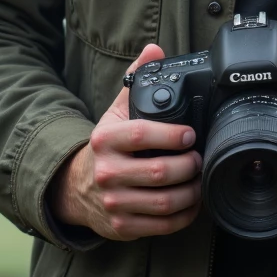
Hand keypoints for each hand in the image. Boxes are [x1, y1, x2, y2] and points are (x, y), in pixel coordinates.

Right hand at [49, 44, 201, 240]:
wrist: (76, 188)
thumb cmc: (105, 148)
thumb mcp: (114, 114)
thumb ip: (135, 81)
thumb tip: (153, 49)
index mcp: (106, 140)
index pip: (142, 135)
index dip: (172, 135)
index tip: (190, 135)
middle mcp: (106, 172)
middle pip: (158, 173)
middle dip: (189, 166)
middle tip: (200, 159)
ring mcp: (114, 203)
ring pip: (164, 202)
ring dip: (192, 192)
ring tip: (201, 179)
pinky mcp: (122, 227)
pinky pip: (162, 226)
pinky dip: (185, 216)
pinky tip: (193, 203)